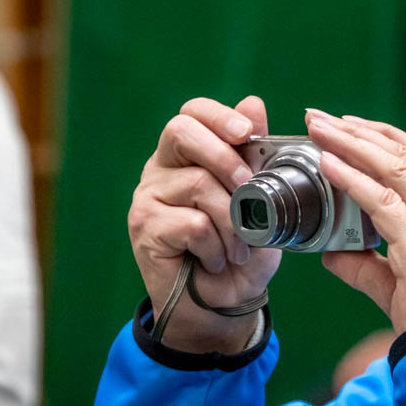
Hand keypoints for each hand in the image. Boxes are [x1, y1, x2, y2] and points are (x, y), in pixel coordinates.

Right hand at [128, 96, 281, 352]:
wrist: (225, 303)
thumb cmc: (242, 248)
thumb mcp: (261, 200)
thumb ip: (254, 154)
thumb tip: (253, 102)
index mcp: (188, 154)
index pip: (192, 113)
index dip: (218, 115)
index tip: (247, 132)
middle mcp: (161, 169)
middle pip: (181, 131)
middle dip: (225, 156)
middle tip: (249, 188)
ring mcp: (148, 197)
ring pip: (197, 184)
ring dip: (232, 219)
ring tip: (240, 246)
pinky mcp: (145, 229)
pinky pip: (191, 224)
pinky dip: (216, 245)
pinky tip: (217, 260)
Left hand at [305, 110, 405, 334]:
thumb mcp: (402, 284)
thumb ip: (366, 265)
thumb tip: (329, 252)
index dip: (384, 138)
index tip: (351, 125)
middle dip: (361, 131)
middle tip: (323, 118)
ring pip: (395, 167)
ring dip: (352, 143)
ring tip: (319, 129)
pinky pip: (381, 202)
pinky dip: (351, 179)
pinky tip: (327, 165)